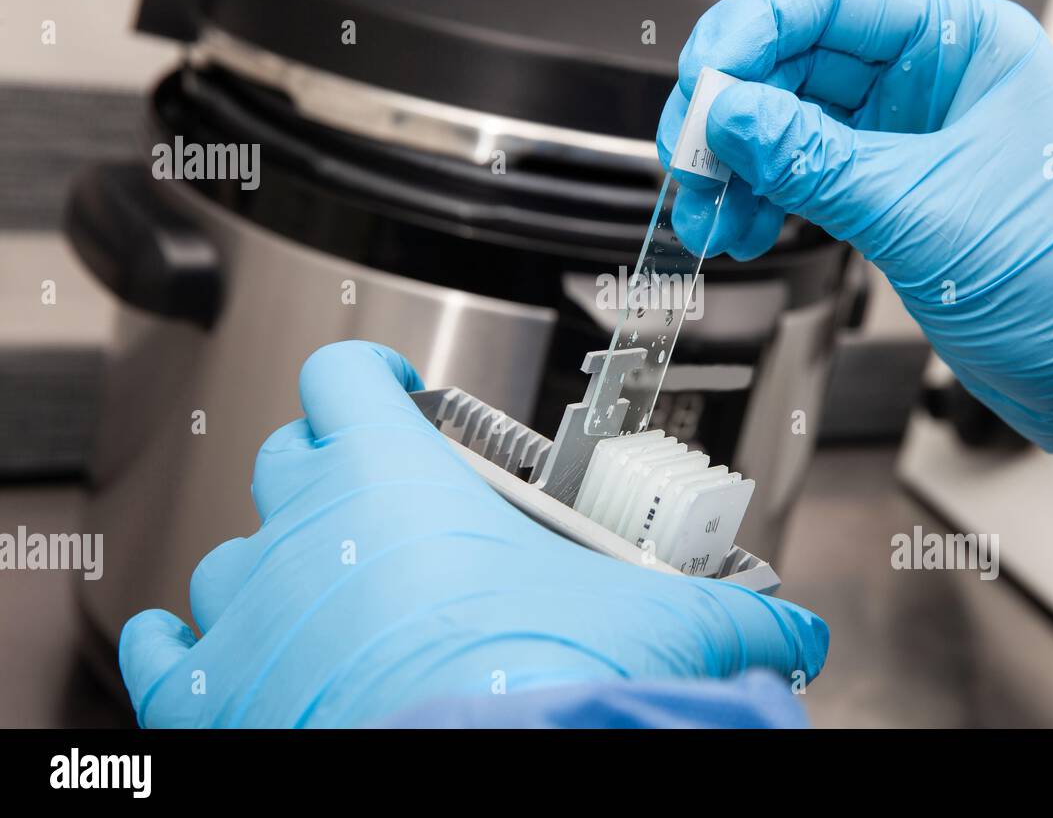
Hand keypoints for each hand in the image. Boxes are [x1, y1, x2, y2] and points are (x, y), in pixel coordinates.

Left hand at [118, 341, 826, 726]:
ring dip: (278, 566)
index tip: (401, 393)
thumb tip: (792, 636)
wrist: (477, 773)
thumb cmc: (540, 682)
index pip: (347, 372)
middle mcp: (306, 527)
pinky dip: (192, 646)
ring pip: (234, 552)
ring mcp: (250, 609)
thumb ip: (734, 614)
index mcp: (395, 475)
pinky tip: (230, 654)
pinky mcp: (211, 697)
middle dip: (335, 471)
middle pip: (291, 456)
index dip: (372, 372)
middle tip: (394, 515)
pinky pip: (169, 650)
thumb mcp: (655, 622)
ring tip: (337, 601)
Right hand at [658, 0, 1052, 518]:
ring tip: (708, 216)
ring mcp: (904, 136)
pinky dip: (761, 200)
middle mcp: (929, 78)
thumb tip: (727, 115)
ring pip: (786, 123)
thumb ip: (813, 160)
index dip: (750, 32)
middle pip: (794, 60)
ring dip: (736, 166)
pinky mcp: (888, 191)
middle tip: (690, 162)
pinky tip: (741, 231)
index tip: (702, 86)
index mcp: (962, 43)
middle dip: (731, 112)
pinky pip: (800, 175)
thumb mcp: (922, 211)